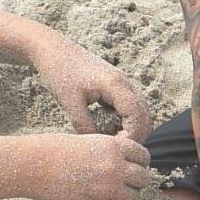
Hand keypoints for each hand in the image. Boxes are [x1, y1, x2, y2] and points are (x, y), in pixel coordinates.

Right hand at [25, 132, 152, 199]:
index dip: (140, 162)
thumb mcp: (94, 142)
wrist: (35, 165)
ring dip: (129, 195)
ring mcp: (106, 186)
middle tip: (128, 182)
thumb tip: (131, 165)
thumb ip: (114, 152)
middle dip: (138, 180)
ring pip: (134, 196)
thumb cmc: (61, 150)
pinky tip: (104, 199)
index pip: (144, 157)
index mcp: (115, 147)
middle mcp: (115, 166)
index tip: (134, 166)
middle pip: (143, 178)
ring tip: (119, 193)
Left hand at [30, 31, 150, 141]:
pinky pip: (131, 106)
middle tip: (118, 149)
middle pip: (145, 113)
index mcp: (116, 85)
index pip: (137, 115)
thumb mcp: (69, 102)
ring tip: (115, 142)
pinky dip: (128, 120)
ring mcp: (123, 83)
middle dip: (137, 133)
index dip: (133, 134)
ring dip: (134, 127)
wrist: (54, 50)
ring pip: (140, 110)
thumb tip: (97, 145)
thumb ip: (84, 125)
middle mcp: (125, 83)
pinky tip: (112, 130)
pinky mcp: (117, 86)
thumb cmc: (60, 72)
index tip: (117, 148)